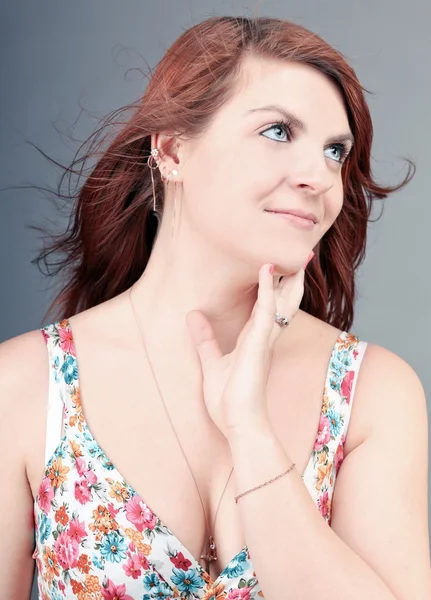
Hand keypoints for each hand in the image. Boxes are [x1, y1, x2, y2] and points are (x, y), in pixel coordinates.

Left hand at [185, 259, 310, 439]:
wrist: (239, 426)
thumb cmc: (230, 401)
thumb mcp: (211, 363)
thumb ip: (205, 340)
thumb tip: (193, 316)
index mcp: (256, 341)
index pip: (269, 308)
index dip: (276, 288)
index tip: (280, 267)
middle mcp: (264, 338)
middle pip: (283, 302)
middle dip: (292, 280)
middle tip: (301, 257)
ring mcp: (264, 340)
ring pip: (281, 302)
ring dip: (287, 278)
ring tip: (297, 256)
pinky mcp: (259, 345)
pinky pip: (266, 311)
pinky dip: (267, 289)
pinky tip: (267, 270)